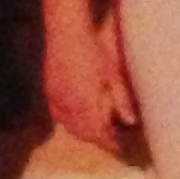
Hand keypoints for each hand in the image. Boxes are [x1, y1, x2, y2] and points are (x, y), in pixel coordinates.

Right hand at [39, 1, 136, 153]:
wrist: (67, 30)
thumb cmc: (93, 49)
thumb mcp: (112, 74)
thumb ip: (121, 99)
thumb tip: (130, 122)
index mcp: (87, 103)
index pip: (101, 134)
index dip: (112, 143)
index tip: (122, 147)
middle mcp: (69, 106)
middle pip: (85, 134)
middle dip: (99, 140)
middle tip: (113, 141)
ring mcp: (56, 99)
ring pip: (70, 127)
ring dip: (84, 133)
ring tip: (98, 132)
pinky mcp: (49, 91)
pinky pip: (59, 116)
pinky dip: (69, 123)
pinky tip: (77, 119)